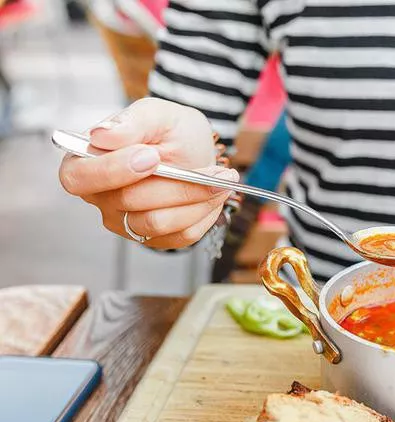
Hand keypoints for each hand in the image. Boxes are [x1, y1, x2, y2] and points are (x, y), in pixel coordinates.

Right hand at [58, 98, 239, 248]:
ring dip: (195, 199)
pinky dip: (204, 213)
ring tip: (221, 178)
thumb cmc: (171, 131)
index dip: (113, 170)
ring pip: (157, 223)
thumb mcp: (157, 114)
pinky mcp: (155, 239)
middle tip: (211, 168)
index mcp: (85, 162)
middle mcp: (101, 198)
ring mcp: (126, 223)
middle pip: (128, 202)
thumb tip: (101, 134)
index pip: (78, 178)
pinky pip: (181, 236)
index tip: (152, 156)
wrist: (197, 150)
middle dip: (174, 183)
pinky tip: (214, 193)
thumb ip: (131, 122)